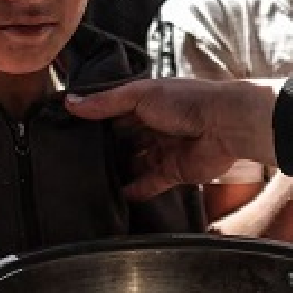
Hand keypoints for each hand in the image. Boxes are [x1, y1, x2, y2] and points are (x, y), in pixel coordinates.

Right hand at [66, 77, 282, 199]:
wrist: (225, 125)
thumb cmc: (186, 101)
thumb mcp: (140, 95)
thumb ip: (106, 102)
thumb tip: (70, 103)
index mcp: (147, 102)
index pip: (114, 112)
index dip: (94, 120)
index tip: (67, 131)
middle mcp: (154, 126)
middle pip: (123, 140)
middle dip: (104, 149)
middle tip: (72, 161)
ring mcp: (163, 150)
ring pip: (134, 163)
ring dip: (117, 172)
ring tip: (87, 182)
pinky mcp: (173, 172)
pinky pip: (149, 184)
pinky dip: (134, 191)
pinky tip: (114, 197)